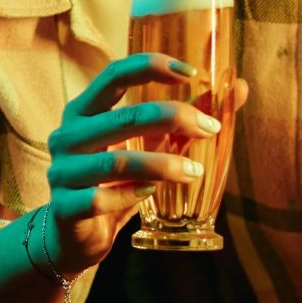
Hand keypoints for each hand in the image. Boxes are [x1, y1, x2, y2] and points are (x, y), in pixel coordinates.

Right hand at [43, 54, 246, 274]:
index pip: (114, 75)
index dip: (151, 66)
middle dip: (173, 118)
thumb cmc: (115, 183)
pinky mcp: (63, 207)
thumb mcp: (147, 147)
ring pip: (116, 162)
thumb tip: (239, 88)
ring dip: (163, 164)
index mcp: (84, 111)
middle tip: (210, 129)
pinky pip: (100, 199)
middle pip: (124, 117)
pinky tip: (152, 194)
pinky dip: (132, 195)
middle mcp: (67, 135)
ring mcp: (61, 171)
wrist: (75, 235)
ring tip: (195, 172)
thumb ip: (184, 120)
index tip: (192, 72)